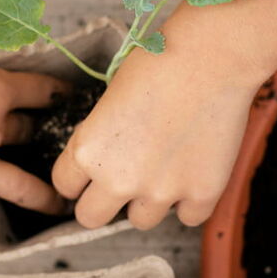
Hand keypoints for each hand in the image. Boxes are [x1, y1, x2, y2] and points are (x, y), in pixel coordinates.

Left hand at [52, 4, 272, 229]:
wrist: (211, 57)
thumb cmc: (158, 64)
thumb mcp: (108, 100)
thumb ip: (99, 138)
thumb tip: (103, 160)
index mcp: (88, 152)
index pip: (65, 185)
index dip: (78, 177)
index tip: (92, 169)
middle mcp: (119, 180)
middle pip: (91, 218)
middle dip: (102, 202)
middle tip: (121, 182)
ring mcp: (162, 191)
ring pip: (141, 220)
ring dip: (148, 202)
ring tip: (165, 169)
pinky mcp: (201, 194)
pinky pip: (188, 217)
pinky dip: (191, 201)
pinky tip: (194, 172)